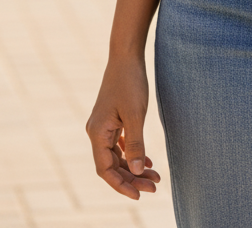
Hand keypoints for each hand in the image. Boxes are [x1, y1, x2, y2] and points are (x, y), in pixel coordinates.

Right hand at [86, 58, 160, 199]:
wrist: (126, 56)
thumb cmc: (130, 82)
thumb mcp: (135, 114)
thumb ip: (135, 143)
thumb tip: (135, 172)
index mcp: (97, 133)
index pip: (105, 170)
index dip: (121, 185)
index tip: (140, 195)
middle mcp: (96, 132)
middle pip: (112, 165)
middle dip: (132, 179)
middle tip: (155, 186)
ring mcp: (103, 126)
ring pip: (116, 156)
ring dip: (133, 168)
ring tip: (155, 176)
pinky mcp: (111, 119)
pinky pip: (119, 145)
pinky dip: (131, 154)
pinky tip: (146, 161)